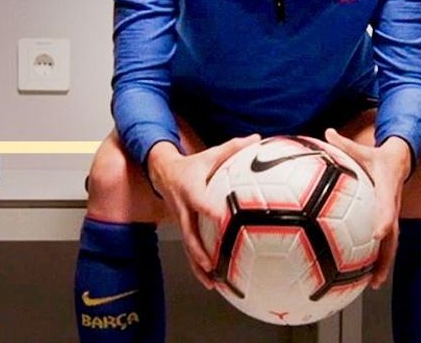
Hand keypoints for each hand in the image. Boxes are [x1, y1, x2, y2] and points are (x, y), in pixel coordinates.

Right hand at [147, 134, 259, 289]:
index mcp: (191, 189)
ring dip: (198, 266)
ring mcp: (181, 221)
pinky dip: (198, 267)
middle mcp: (183, 209)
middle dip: (200, 250)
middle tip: (212, 263)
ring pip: (188, 247)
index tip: (222, 219)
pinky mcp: (183, 229)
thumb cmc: (192, 165)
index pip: (200, 201)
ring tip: (212, 282)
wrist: (163, 172)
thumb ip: (233, 148)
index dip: (210, 210)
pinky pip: (190, 250)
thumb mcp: (209, 154)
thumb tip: (257, 138)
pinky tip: (210, 281)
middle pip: (189, 232)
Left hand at [324, 128, 410, 289]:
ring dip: (385, 264)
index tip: (377, 233)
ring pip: (392, 243)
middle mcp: (392, 205)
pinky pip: (387, 242)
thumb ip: (345, 143)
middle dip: (385, 255)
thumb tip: (327, 132)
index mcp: (387, 188)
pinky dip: (381, 259)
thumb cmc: (381, 156)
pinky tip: (370, 274)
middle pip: (392, 234)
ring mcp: (393, 215)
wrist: (403, 159)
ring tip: (374, 283)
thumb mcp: (364, 149)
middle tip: (376, 274)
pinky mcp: (390, 221)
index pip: (387, 205)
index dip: (383, 219)